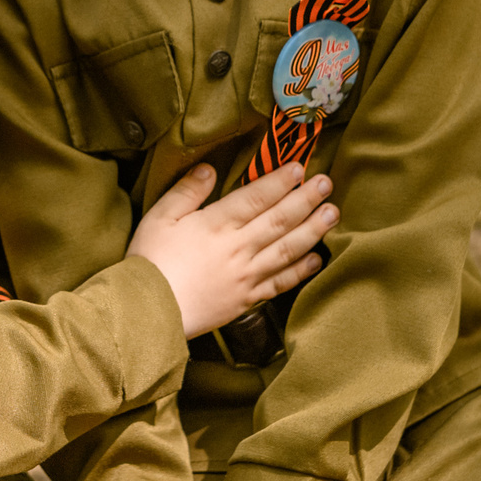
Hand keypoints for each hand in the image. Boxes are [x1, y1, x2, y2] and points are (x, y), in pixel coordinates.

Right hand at [129, 163, 336, 339]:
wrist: (147, 313)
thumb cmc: (149, 262)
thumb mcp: (159, 218)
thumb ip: (186, 192)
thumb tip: (210, 169)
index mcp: (216, 225)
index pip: (255, 197)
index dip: (279, 181)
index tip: (300, 167)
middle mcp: (238, 249)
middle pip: (279, 220)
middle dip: (306, 199)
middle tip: (327, 182)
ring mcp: (245, 276)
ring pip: (287, 250)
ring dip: (313, 230)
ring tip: (333, 214)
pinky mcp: (246, 300)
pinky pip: (280, 283)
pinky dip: (301, 270)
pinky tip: (317, 259)